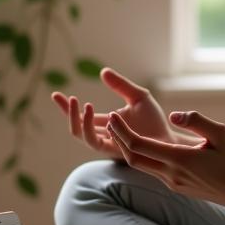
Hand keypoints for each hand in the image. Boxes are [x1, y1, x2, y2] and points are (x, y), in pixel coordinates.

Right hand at [51, 67, 194, 159]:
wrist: (169, 139)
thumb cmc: (155, 120)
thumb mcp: (138, 96)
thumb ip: (121, 85)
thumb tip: (102, 72)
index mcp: (107, 123)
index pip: (82, 115)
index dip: (67, 107)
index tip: (56, 94)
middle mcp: (104, 135)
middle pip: (76, 128)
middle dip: (69, 114)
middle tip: (70, 98)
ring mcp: (109, 145)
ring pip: (83, 138)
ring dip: (80, 122)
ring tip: (86, 104)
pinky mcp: (116, 152)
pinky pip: (98, 144)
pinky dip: (95, 130)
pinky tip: (103, 117)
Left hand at [105, 110, 224, 211]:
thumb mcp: (221, 133)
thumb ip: (197, 121)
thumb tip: (174, 116)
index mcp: (179, 159)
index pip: (139, 145)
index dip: (122, 130)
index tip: (113, 115)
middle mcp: (171, 174)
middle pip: (133, 157)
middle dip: (118, 138)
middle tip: (110, 119)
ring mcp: (172, 183)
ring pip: (140, 166)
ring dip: (128, 148)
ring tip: (121, 130)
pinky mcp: (176, 188)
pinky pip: (152, 171)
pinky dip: (141, 157)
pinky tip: (141, 145)